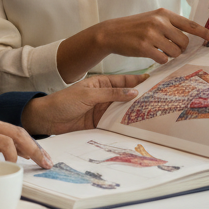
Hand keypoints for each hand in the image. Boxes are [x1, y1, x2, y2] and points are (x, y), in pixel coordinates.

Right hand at [0, 114, 51, 167]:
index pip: (15, 129)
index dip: (32, 143)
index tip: (42, 155)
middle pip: (18, 133)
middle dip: (36, 149)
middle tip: (46, 162)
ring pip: (8, 141)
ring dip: (20, 156)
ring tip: (23, 168)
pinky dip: (0, 162)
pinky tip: (3, 169)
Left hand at [21, 74, 147, 134]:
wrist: (47, 119)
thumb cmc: (64, 101)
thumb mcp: (88, 95)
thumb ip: (111, 94)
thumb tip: (133, 92)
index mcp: (102, 83)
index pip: (125, 81)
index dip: (139, 80)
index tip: (156, 81)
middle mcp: (105, 96)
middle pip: (127, 97)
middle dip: (142, 98)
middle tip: (161, 101)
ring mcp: (103, 110)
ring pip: (123, 111)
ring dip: (135, 113)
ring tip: (154, 115)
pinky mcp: (100, 123)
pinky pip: (116, 123)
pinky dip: (125, 125)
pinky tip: (137, 128)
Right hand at [56, 10, 208, 84]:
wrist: (112, 32)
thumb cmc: (136, 27)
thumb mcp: (153, 20)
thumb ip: (171, 26)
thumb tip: (191, 40)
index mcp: (164, 14)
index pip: (190, 24)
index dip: (206, 33)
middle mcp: (159, 22)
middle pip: (184, 42)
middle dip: (179, 49)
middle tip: (166, 46)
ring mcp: (151, 33)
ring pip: (175, 52)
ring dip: (169, 55)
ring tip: (157, 49)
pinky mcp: (144, 46)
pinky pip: (163, 59)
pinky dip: (160, 60)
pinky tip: (150, 54)